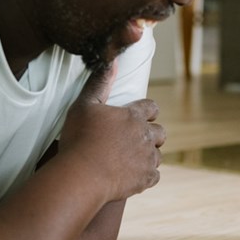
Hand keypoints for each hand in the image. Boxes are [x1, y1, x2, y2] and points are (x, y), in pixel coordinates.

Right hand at [59, 62, 165, 200]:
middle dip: (151, 134)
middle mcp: (145, 136)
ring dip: (148, 156)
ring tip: (131, 159)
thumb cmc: (79, 138)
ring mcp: (147, 159)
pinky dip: (146, 176)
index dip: (146, 111)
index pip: (151, 107)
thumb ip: (99, 83)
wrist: (81, 175)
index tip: (139, 116)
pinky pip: (155, 176)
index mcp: (133, 116)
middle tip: (134, 139)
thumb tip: (111, 60)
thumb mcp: (84, 105)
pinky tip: (133, 175)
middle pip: (160, 132)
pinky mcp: (145, 179)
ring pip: (158, 155)